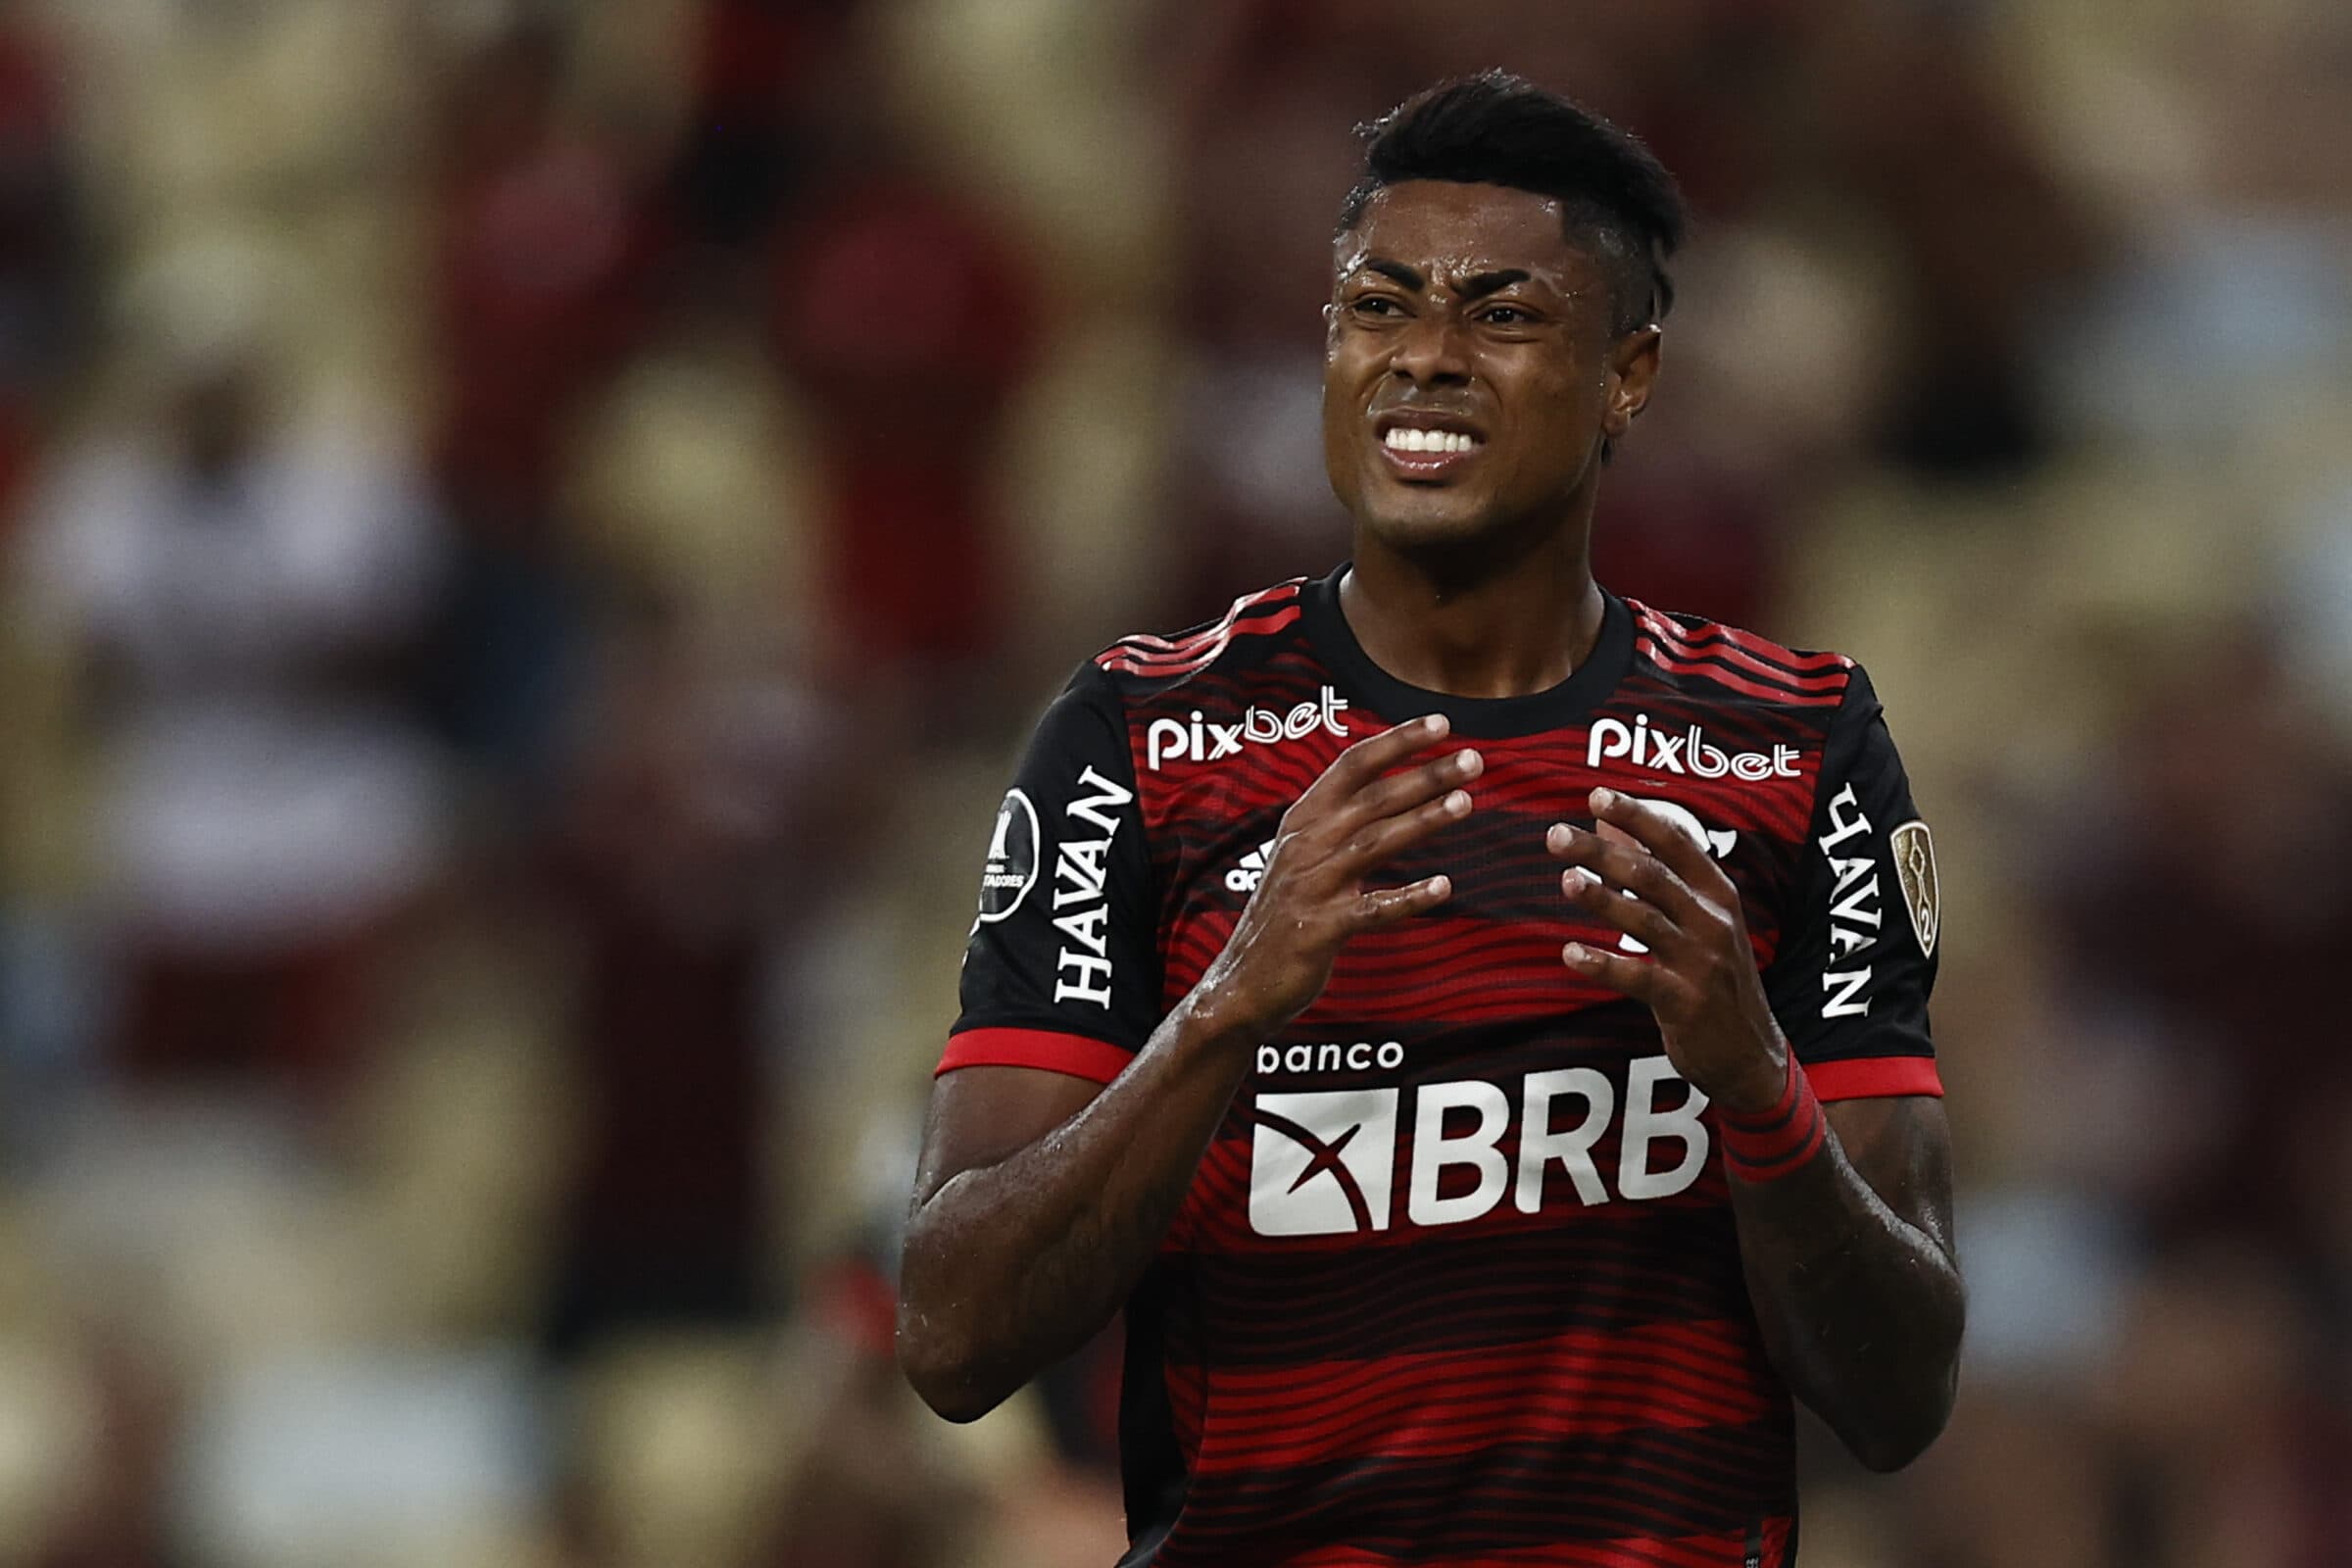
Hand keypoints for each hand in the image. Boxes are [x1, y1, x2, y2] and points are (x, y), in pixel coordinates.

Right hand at [1193, 714, 1476, 1041]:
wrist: (1240, 983)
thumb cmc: (1284, 916)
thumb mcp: (1303, 858)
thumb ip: (1340, 824)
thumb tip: (1391, 792)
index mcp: (1302, 821)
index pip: (1351, 766)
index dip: (1396, 742)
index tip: (1441, 724)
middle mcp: (1303, 846)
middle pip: (1370, 799)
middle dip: (1424, 775)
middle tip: (1474, 760)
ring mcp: (1309, 887)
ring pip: (1372, 843)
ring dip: (1421, 820)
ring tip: (1466, 802)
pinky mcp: (1318, 930)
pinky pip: (1370, 909)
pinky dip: (1407, 897)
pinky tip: (1443, 887)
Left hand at [1548, 786, 1786, 1112]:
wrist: (1749, 1051)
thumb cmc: (1714, 975)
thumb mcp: (1699, 918)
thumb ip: (1657, 871)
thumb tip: (1609, 824)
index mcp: (1718, 893)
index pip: (1676, 843)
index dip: (1637, 817)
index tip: (1596, 796)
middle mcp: (1713, 921)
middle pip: (1652, 875)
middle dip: (1603, 852)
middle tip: (1557, 836)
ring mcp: (1701, 962)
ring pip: (1645, 919)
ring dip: (1603, 898)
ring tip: (1566, 881)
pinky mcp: (1684, 1001)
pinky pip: (1637, 977)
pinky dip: (1603, 964)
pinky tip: (1570, 953)